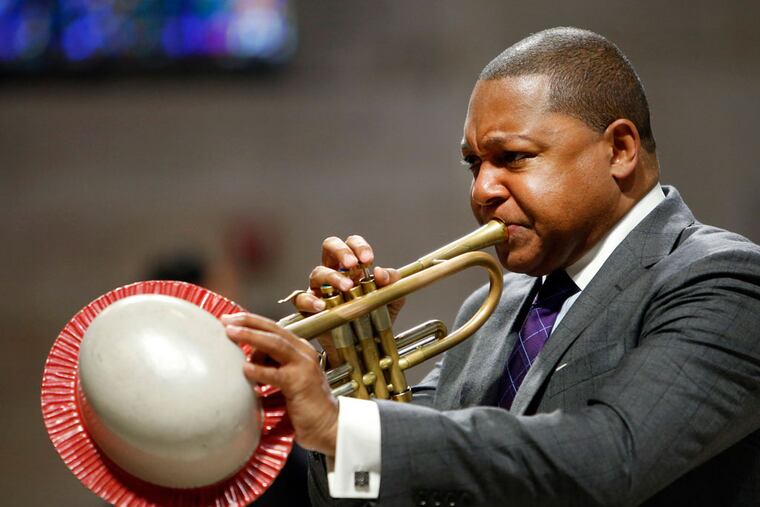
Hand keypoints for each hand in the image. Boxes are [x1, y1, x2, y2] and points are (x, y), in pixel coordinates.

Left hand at [222, 312, 338, 455]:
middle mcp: (304, 353)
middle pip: (274, 330)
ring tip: (231, 333)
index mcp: (300, 349)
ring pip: (275, 344)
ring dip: (251, 336)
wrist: (328, 425)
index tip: (231, 318)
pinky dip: (259, 370)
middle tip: (227, 319)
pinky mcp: (300, 383)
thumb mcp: (288, 377)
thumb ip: (273, 365)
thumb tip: (247, 358)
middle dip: (249, 321)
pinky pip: (275, 374)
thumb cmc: (305, 404)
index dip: (252, 321)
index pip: (274, 328)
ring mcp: (303, 366)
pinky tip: (245, 369)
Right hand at [294, 234, 404, 320]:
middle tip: (353, 263)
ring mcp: (319, 289)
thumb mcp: (390, 300)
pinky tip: (322, 306)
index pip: (351, 244)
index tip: (369, 259)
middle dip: (341, 251)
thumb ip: (391, 284)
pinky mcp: (308, 308)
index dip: (358, 246)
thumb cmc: (374, 319)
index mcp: (352, 267)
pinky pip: (301, 299)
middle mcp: (334, 273)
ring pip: (317, 272)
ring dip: (332, 277)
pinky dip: (309, 300)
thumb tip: (382, 272)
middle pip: (329, 247)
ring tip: (347, 287)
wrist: (364, 348)